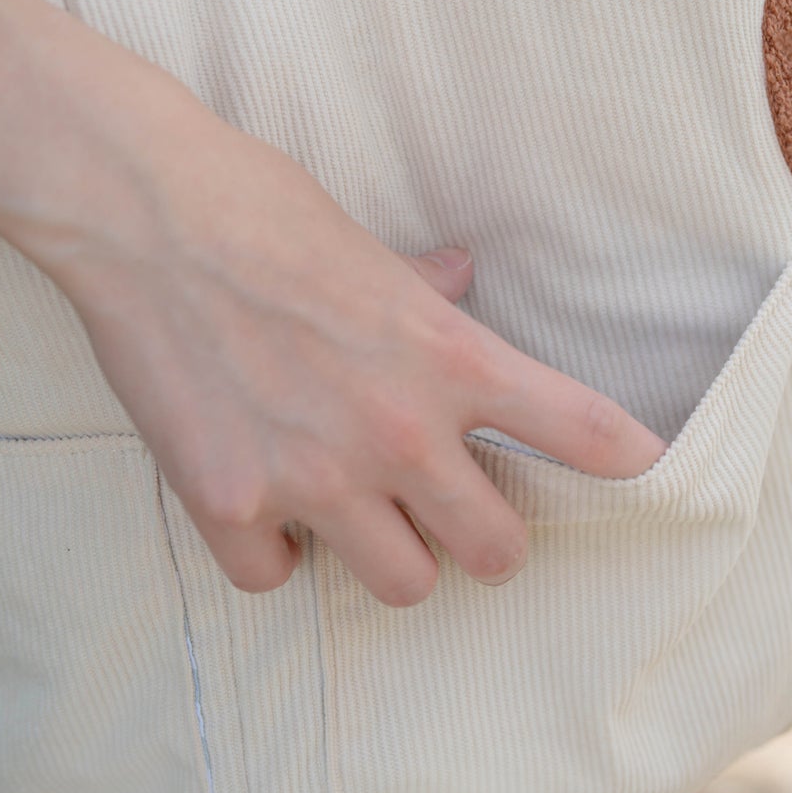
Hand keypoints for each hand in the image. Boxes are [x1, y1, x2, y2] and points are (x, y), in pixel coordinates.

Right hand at [41, 107, 665, 605]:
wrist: (142, 213)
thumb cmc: (259, 206)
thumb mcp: (367, 245)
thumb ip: (424, 290)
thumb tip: (459, 278)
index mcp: (449, 358)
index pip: (582, 430)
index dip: (630, 463)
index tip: (649, 474)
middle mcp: (398, 432)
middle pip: (497, 554)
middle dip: (483, 538)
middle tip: (454, 509)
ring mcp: (316, 478)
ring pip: (404, 587)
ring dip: (386, 554)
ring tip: (351, 510)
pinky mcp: (231, 505)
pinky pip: (278, 579)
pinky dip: (272, 551)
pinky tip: (256, 500)